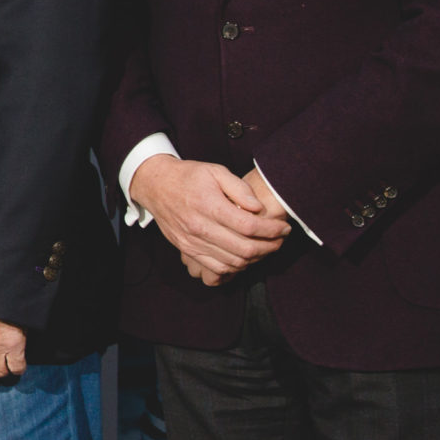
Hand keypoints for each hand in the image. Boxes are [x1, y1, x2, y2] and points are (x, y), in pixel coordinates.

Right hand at [132, 154, 290, 286]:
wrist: (155, 185)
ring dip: (255, 259)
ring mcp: (193, 242)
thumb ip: (239, 188)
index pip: (249, 226)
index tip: (284, 228)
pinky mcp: (187, 250)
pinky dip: (236, 267)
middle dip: (270, 247)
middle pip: (244, 249)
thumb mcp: (215, 171)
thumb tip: (258, 207)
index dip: (272, 230)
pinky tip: (245, 256)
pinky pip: (217, 268)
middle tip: (280, 240)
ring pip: (233, 262)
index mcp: (209, 206)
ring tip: (266, 248)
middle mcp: (200, 227)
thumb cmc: (188, 176)